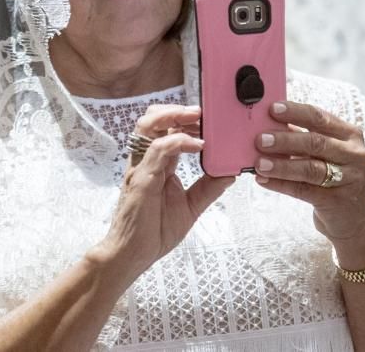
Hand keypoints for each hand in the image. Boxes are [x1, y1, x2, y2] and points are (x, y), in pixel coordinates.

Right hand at [95, 104, 233, 278]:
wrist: (133, 255)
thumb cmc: (155, 231)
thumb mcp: (191, 206)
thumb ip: (209, 187)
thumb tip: (231, 172)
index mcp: (158, 164)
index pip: (167, 130)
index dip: (184, 119)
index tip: (207, 118)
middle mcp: (147, 161)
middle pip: (153, 120)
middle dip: (177, 110)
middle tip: (201, 111)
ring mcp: (142, 167)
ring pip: (148, 126)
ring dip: (173, 116)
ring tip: (196, 117)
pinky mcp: (142, 179)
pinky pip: (157, 150)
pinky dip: (179, 141)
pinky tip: (198, 144)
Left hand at [254, 101, 364, 267]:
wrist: (355, 220)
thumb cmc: (335, 180)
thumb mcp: (326, 154)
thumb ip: (304, 137)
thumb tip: (269, 124)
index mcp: (350, 135)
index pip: (320, 117)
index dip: (295, 112)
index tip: (272, 109)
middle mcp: (354, 154)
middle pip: (316, 141)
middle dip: (285, 140)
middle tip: (260, 139)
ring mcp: (349, 178)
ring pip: (311, 168)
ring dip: (282, 165)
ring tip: (259, 163)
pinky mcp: (338, 201)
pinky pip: (305, 190)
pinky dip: (282, 185)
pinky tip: (264, 180)